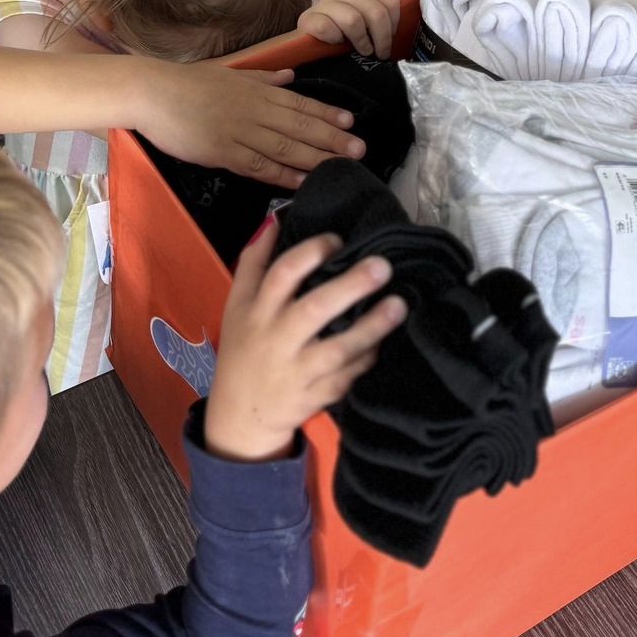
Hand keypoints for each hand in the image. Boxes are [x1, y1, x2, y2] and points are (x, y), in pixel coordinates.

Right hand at [136, 60, 365, 187]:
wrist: (153, 92)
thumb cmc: (188, 83)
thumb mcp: (231, 73)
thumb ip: (263, 78)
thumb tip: (291, 75)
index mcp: (257, 91)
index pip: (300, 102)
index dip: (327, 114)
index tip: (351, 122)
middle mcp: (255, 110)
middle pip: (300, 126)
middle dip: (331, 139)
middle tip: (360, 149)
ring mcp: (240, 132)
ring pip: (285, 147)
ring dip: (316, 158)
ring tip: (341, 166)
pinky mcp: (223, 153)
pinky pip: (259, 166)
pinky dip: (283, 175)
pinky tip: (303, 182)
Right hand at [204, 223, 406, 460]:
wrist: (240, 416)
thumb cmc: (244, 349)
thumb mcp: (237, 304)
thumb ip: (254, 262)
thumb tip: (275, 219)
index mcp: (258, 311)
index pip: (282, 274)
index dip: (312, 252)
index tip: (339, 240)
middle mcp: (277, 340)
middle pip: (314, 308)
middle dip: (350, 286)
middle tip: (382, 266)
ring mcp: (298, 371)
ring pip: (337, 349)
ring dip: (370, 327)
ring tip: (399, 305)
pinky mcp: (317, 396)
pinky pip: (348, 376)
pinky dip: (367, 359)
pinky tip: (385, 341)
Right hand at [299, 0, 401, 57]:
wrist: (306, 41)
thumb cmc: (340, 35)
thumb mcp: (363, 26)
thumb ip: (378, 23)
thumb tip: (399, 38)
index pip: (389, 2)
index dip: (394, 24)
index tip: (390, 40)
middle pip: (376, 12)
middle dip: (382, 38)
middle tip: (380, 53)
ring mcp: (326, 4)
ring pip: (353, 20)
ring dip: (361, 41)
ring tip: (362, 51)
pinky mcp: (309, 18)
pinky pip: (329, 29)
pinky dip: (336, 41)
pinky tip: (336, 44)